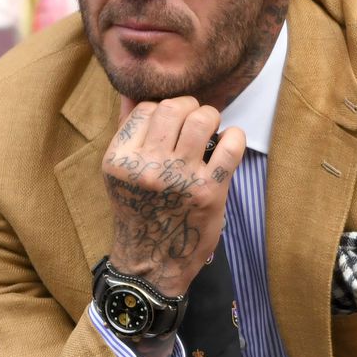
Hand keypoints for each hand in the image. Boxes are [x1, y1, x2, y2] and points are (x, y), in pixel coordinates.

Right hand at [102, 96, 245, 297]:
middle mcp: (147, 167)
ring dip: (211, 117)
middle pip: (174, 108)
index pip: (146, 108)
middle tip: (194, 120)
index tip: (172, 122)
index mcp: (120, 159)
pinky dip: (235, 137)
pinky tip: (230, 142)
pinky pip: (230, 145)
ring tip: (211, 129)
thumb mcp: (121, 174)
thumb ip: (126, 133)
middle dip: (189, 107)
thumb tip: (130, 92)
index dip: (162, 108)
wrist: (150, 264)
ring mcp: (179, 178)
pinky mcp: (208, 192)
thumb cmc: (139, 213)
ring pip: (201, 119)